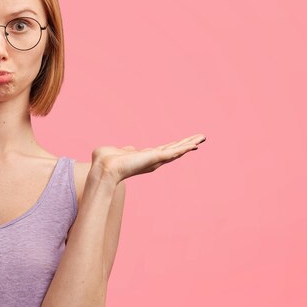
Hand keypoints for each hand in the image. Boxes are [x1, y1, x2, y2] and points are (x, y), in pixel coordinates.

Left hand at [89, 133, 206, 183]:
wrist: (104, 168)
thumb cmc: (104, 161)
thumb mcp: (117, 151)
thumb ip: (125, 149)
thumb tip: (128, 148)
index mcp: (143, 157)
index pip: (162, 151)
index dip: (172, 147)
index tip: (182, 143)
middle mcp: (151, 160)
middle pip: (173, 150)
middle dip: (186, 144)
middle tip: (199, 138)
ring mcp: (155, 159)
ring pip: (177, 150)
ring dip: (190, 143)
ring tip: (202, 137)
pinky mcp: (156, 158)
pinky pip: (175, 151)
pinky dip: (186, 147)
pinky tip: (196, 143)